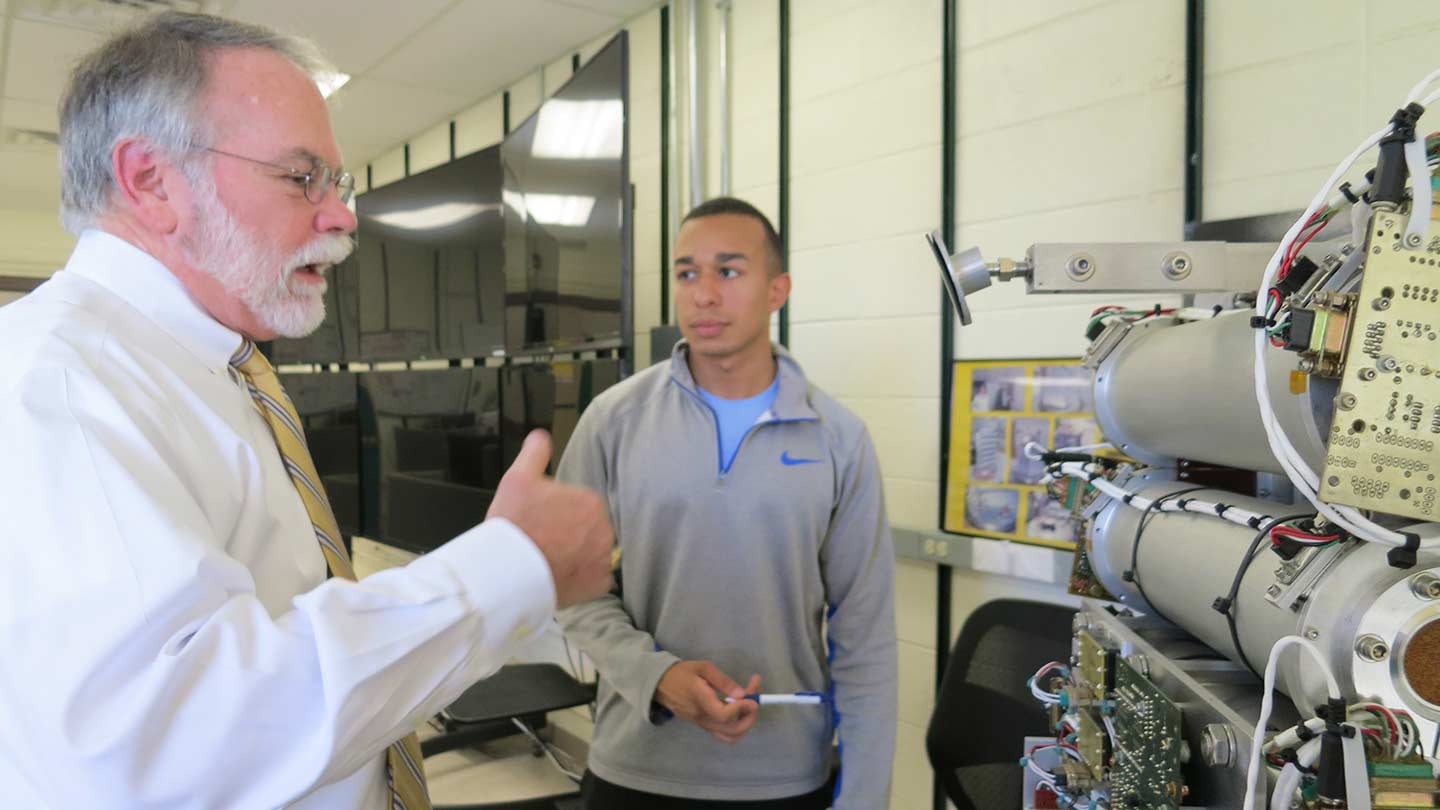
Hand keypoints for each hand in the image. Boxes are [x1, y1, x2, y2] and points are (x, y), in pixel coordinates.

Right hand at [488, 430, 614, 607]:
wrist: (507, 568)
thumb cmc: (514, 523)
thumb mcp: (518, 477)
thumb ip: (535, 452)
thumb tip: (542, 436)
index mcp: (591, 502)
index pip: (582, 506)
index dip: (562, 514)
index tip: (545, 522)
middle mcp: (605, 529)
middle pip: (591, 530)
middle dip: (574, 535)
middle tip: (547, 542)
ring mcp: (604, 559)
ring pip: (595, 554)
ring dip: (580, 556)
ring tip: (553, 560)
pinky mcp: (599, 584)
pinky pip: (596, 579)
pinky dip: (584, 579)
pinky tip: (563, 575)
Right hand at [655, 661, 762, 743]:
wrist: (660, 684)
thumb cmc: (682, 673)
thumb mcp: (703, 668)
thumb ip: (723, 681)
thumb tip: (742, 694)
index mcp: (701, 700)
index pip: (724, 715)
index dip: (742, 709)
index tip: (752, 698)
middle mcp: (702, 717)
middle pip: (732, 730)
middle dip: (750, 717)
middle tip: (755, 700)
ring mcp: (702, 724)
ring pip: (729, 736)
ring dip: (745, 724)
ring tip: (749, 707)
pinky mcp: (702, 725)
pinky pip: (723, 733)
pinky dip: (736, 726)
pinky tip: (738, 711)